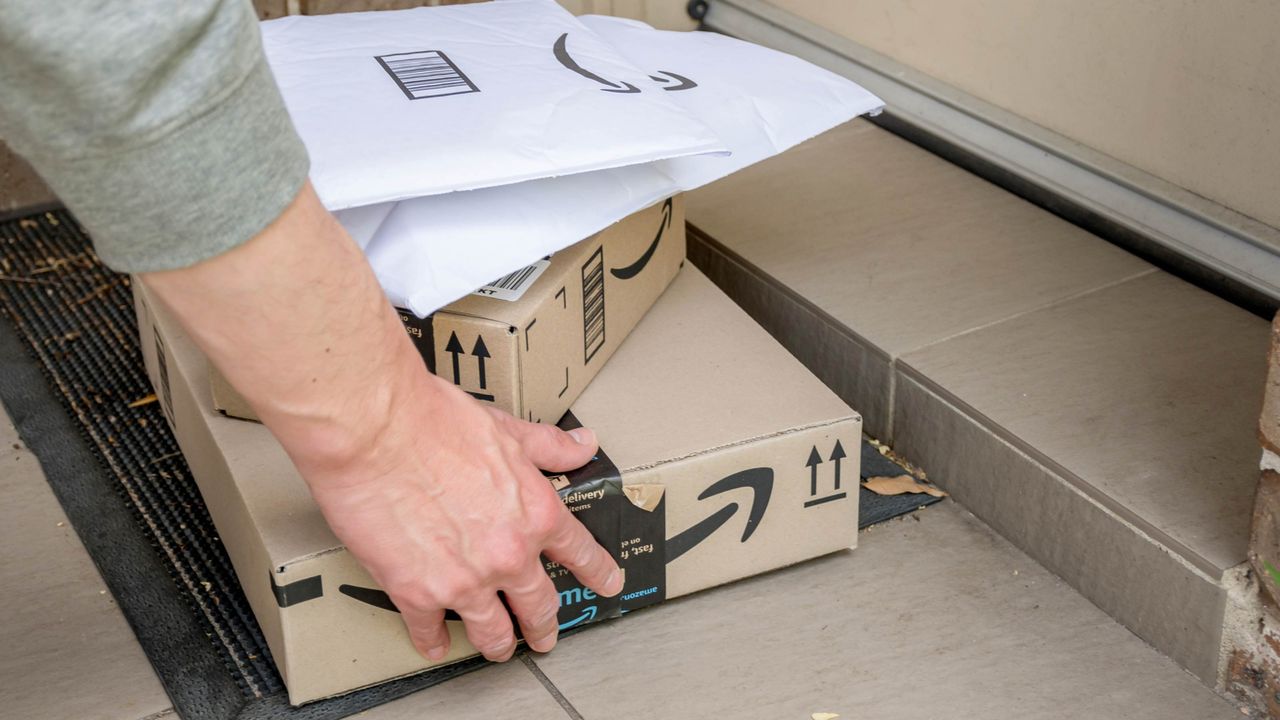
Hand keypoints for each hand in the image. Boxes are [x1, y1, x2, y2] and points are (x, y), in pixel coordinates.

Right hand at [300, 373, 622, 661]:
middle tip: (545, 635)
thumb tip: (582, 444)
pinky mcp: (416, 593)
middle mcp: (508, 554)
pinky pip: (430, 631)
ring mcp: (465, 580)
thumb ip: (547, 445)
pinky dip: (432, 641)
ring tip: (499, 649)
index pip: (580, 553)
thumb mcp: (507, 429)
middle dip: (545, 626)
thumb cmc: (435, 421)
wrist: (377, 430)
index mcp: (537, 513)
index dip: (598, 573)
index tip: (606, 584)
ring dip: (498, 645)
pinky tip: (433, 644)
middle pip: (539, 606)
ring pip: (493, 632)